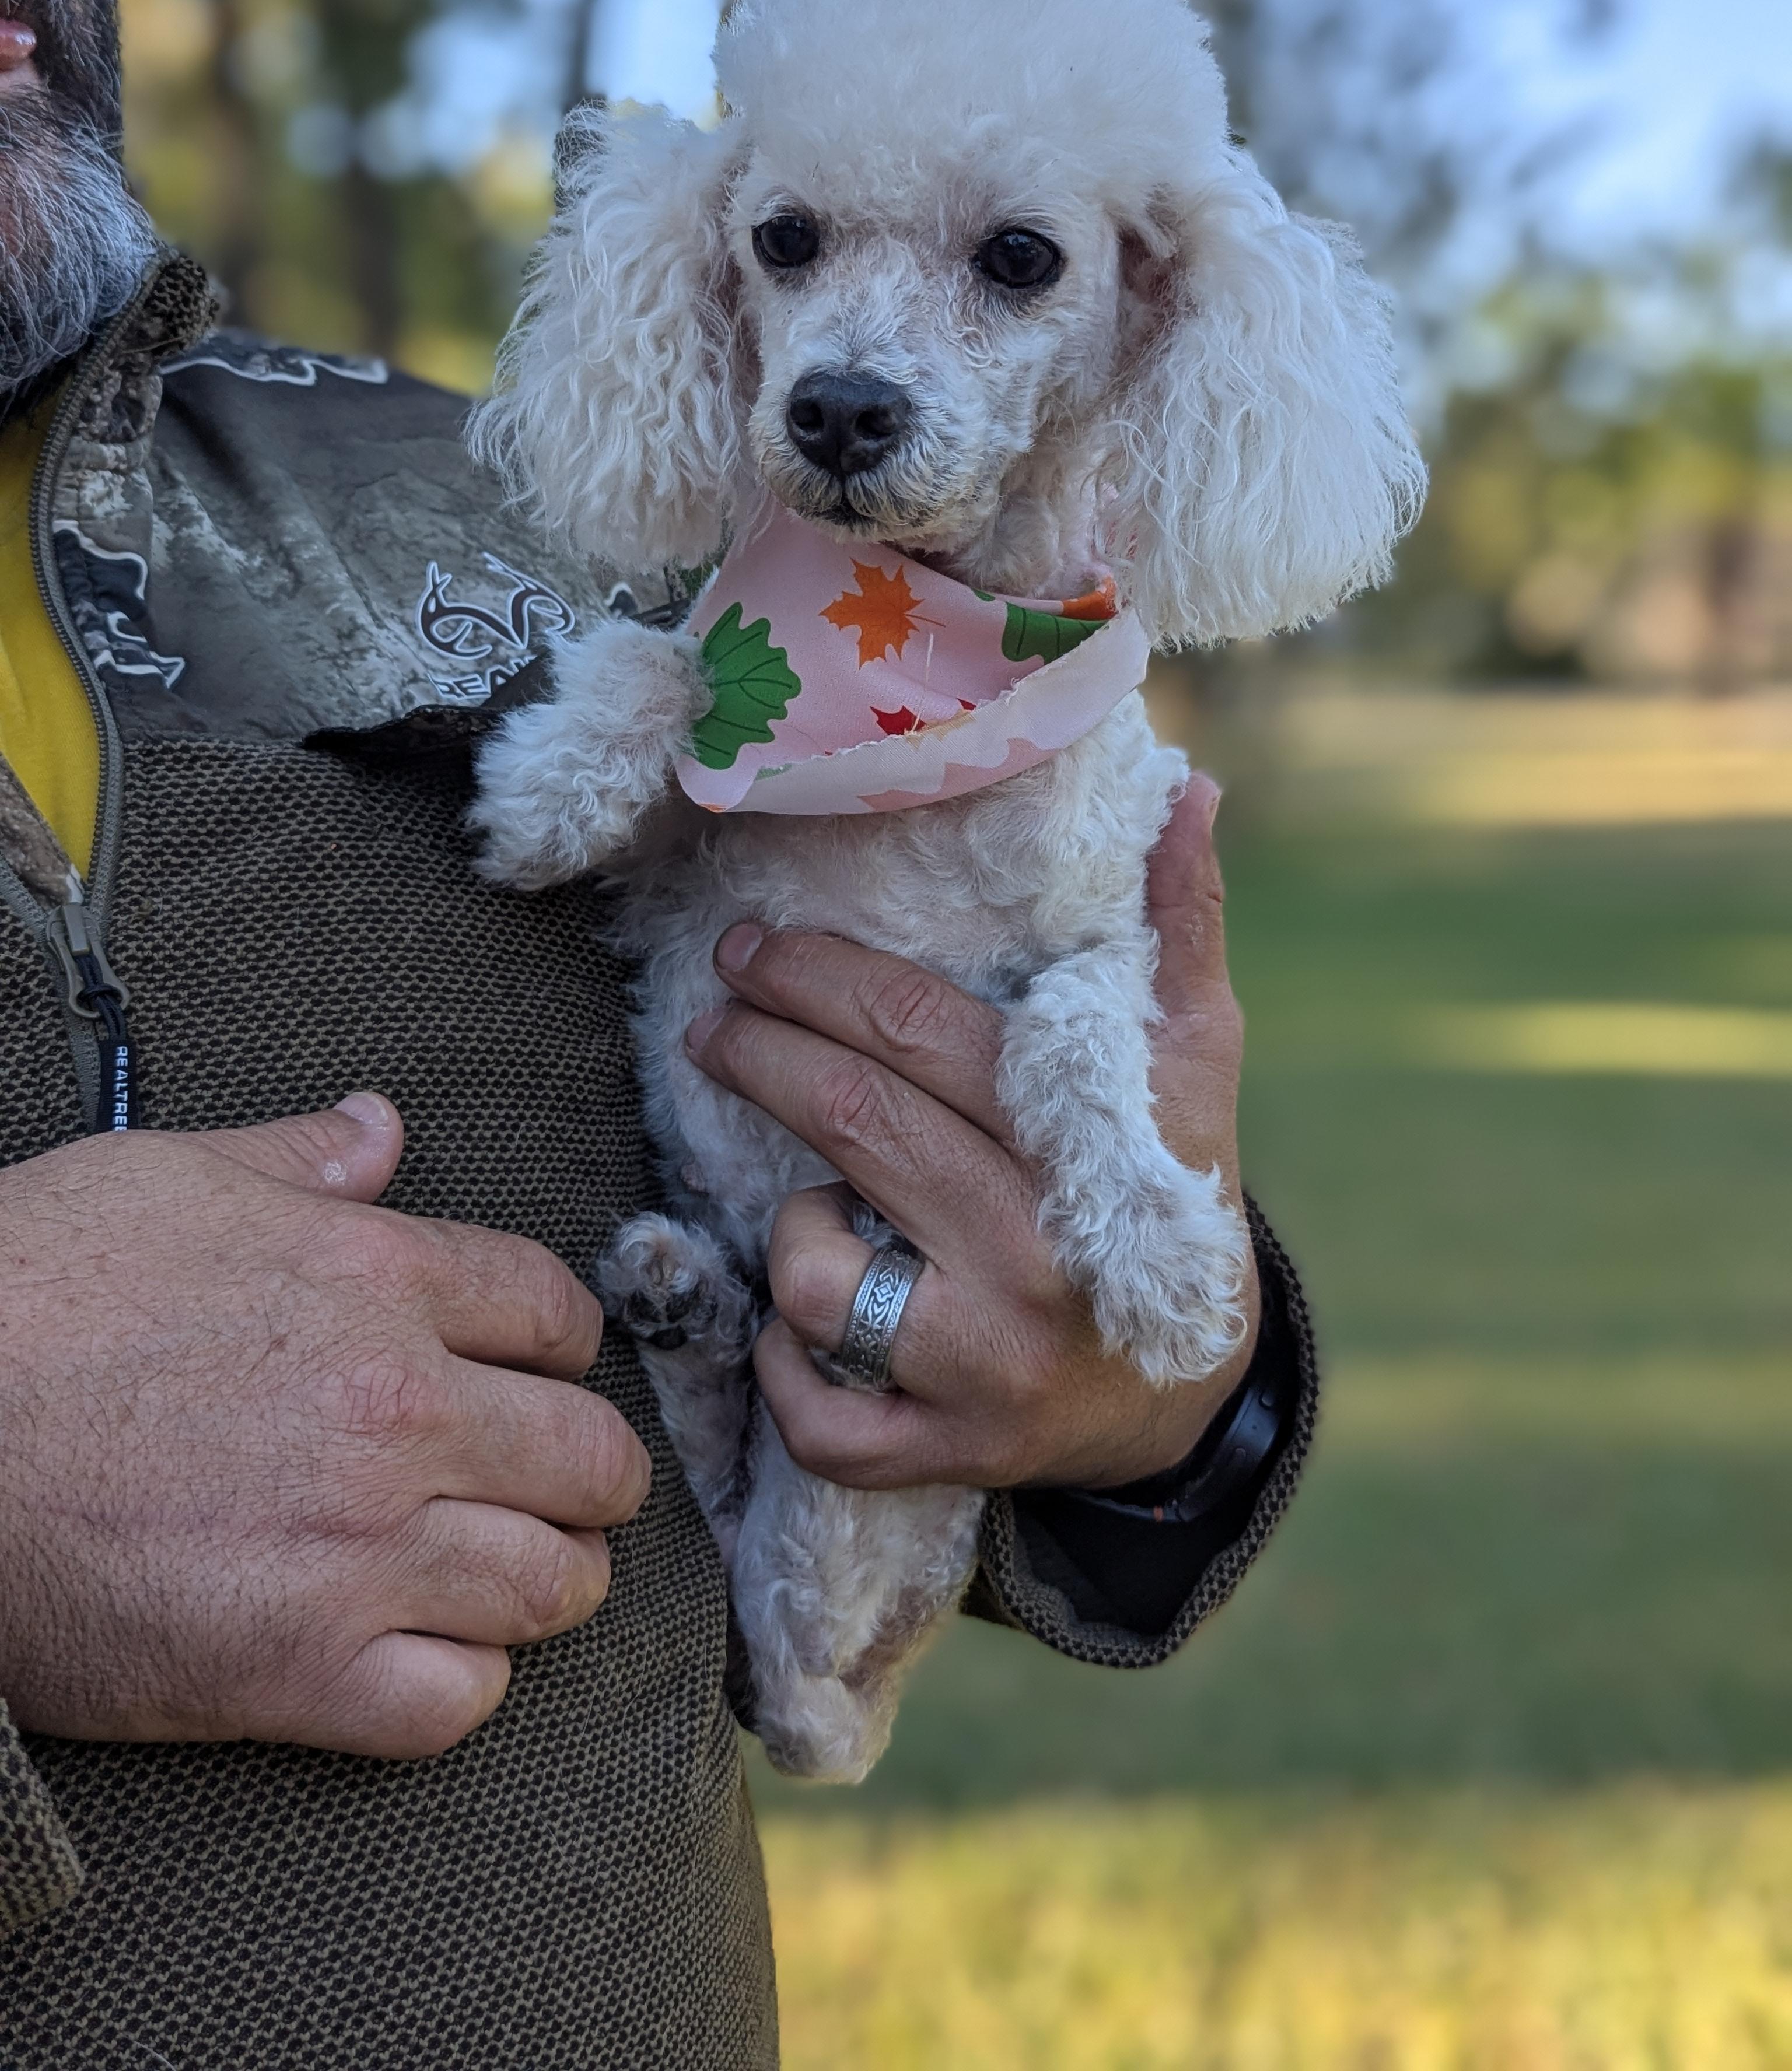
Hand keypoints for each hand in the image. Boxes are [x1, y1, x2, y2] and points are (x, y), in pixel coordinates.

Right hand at [0, 1095, 649, 1755]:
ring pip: (552, 1584)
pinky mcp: (296, 1670)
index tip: (546, 1368)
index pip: (556, 1310)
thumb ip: (299, 1160)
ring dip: (550, 1578)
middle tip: (570, 1486)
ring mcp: (357, 1548)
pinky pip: (457, 1701)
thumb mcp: (164, 1178)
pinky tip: (432, 1652)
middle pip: (591, 1456)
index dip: (566, 1343)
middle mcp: (397, 1412)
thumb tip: (380, 1127)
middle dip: (596, 1473)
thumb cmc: (25, 1296)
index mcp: (379, 1279)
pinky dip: (464, 1683)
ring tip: (521, 1570)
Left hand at [684, 775, 1257, 1490]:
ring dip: (789, 1223)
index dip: (821, 981)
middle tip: (715, 1016)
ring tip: (808, 1197)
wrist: (1189, 1395)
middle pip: (855, 1122)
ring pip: (814, 1274)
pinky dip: (784, 1365)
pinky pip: (815, 1415)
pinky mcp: (946, 1454)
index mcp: (1091, 1147)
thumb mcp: (1196, 1064)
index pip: (922, 1039)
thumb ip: (1183, 928)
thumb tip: (1188, 792)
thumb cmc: (1172, 1196)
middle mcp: (1036, 1257)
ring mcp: (986, 1367)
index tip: (753, 949)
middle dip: (761, 1050)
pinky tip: (802, 1323)